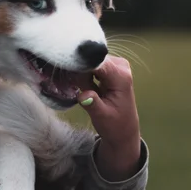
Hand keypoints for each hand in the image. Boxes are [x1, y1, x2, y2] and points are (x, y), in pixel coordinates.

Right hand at [78, 56, 141, 181]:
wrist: (124, 130)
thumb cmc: (114, 125)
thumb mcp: (101, 116)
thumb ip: (92, 103)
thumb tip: (83, 94)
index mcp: (121, 76)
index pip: (96, 62)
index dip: (79, 65)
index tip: (67, 74)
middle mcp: (120, 66)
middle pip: (91, 59)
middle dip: (80, 72)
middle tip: (80, 89)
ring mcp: (115, 65)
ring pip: (89, 61)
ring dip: (82, 75)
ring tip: (86, 90)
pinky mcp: (110, 68)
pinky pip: (91, 64)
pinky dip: (85, 75)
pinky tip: (87, 86)